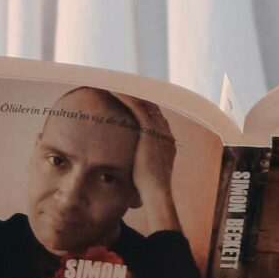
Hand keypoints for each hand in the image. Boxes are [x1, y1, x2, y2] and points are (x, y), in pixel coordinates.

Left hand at [126, 96, 179, 233]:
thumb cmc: (149, 191)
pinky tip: (111, 89)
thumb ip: (141, 172)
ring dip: (128, 92)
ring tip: (113, 85)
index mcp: (167, 142)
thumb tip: (130, 183)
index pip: (156, 119)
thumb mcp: (146, 177)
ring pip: (143, 102)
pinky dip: (124, 96)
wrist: (157, 193)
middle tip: (120, 90)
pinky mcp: (148, 130)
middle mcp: (165, 132)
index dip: (144, 110)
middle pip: (151, 107)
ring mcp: (158, 130)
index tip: (131, 105)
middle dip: (137, 97)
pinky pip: (135, 106)